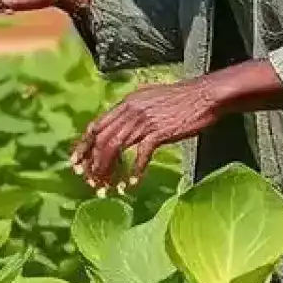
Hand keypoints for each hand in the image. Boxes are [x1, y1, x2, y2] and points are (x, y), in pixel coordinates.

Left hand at [72, 78, 221, 191]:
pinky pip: (141, 155)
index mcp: (126, 103)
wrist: (206, 95)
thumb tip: (121, 122)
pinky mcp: (159, 132)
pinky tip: (132, 184)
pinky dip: (135, 171)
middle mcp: (130, 111)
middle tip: (89, 181)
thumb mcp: (150, 97)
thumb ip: (133, 109)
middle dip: (92, 163)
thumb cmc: (182, 98)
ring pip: (115, 148)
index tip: (76, 162)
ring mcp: (143, 121)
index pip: (96, 125)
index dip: (84, 145)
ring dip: (108, 170)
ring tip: (106, 186)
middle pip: (102, 140)